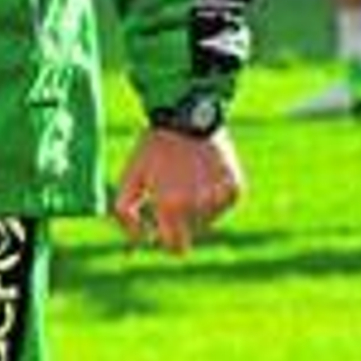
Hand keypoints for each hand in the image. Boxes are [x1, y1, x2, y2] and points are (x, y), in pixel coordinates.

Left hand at [112, 128, 242, 255]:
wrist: (188, 114)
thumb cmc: (154, 147)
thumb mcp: (130, 176)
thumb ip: (125, 213)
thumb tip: (140, 240)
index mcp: (171, 205)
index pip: (174, 246)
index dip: (167, 238)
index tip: (162, 225)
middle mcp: (198, 204)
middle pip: (191, 232)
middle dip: (182, 221)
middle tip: (175, 194)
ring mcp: (219, 196)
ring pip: (208, 219)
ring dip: (198, 206)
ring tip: (188, 176)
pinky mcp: (235, 188)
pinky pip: (223, 204)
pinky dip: (214, 195)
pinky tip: (204, 172)